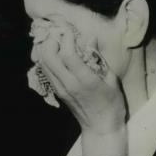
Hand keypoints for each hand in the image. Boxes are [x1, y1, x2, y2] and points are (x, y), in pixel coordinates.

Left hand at [32, 21, 125, 136]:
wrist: (100, 127)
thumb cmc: (112, 103)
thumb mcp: (111, 79)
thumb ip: (98, 58)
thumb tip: (89, 39)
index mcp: (85, 80)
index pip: (68, 55)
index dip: (66, 38)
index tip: (70, 29)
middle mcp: (69, 84)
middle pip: (49, 58)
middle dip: (51, 41)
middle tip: (59, 33)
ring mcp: (60, 89)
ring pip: (44, 65)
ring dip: (46, 49)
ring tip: (55, 40)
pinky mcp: (57, 92)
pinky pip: (46, 72)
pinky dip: (46, 60)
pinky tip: (53, 53)